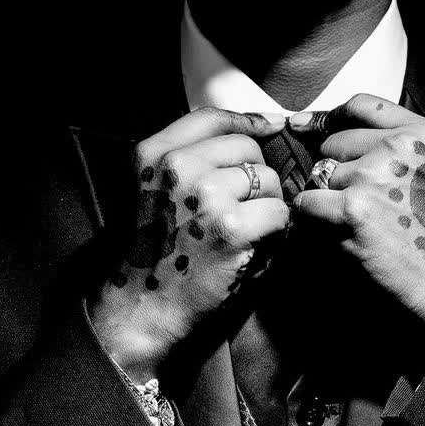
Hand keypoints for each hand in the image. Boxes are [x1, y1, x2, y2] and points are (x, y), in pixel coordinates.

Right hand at [89, 107, 290, 382]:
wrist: (145, 308)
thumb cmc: (157, 254)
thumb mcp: (156, 191)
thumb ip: (194, 159)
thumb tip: (260, 129)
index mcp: (154, 154)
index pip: (213, 117)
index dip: (248, 123)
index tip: (270, 129)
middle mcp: (178, 167)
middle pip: (248, 149)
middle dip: (256, 178)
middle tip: (243, 212)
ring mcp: (206, 195)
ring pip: (268, 180)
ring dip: (268, 206)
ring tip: (245, 232)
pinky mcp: (232, 228)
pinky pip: (278, 213)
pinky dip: (276, 232)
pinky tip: (253, 248)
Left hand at [289, 94, 424, 334]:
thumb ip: (396, 146)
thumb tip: (329, 131)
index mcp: (423, 133)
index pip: (362, 105)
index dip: (331, 117)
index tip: (309, 126)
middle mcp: (399, 146)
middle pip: (334, 144)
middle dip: (336, 172)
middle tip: (359, 205)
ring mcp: (374, 175)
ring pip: (320, 176)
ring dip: (326, 199)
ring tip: (355, 224)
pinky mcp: (353, 208)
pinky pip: (307, 203)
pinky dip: (311, 219)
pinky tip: (334, 232)